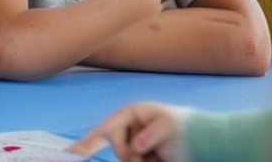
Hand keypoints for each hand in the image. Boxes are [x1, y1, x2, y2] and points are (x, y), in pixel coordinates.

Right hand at [68, 102, 191, 161]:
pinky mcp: (138, 156)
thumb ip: (151, 134)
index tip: (69, 155)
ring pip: (125, 159)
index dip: (85, 142)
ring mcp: (133, 143)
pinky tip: (156, 158)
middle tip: (152, 157)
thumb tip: (135, 145)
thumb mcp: (170, 127)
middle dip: (132, 156)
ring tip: (159, 156)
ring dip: (141, 161)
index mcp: (131, 114)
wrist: (202, 141)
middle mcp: (128, 128)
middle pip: (118, 149)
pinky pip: (131, 161)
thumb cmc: (186, 128)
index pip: (106, 128)